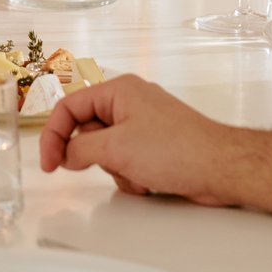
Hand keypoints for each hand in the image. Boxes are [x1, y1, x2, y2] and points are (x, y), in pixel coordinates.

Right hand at [38, 74, 242, 202]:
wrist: (222, 169)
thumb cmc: (176, 150)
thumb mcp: (116, 148)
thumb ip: (81, 149)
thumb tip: (67, 155)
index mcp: (119, 90)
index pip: (70, 107)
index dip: (53, 136)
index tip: (49, 165)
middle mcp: (130, 103)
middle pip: (88, 131)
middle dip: (96, 157)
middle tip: (110, 167)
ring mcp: (144, 125)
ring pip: (107, 151)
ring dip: (117, 170)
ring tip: (140, 174)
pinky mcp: (155, 147)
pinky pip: (126, 161)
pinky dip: (132, 176)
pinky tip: (152, 181)